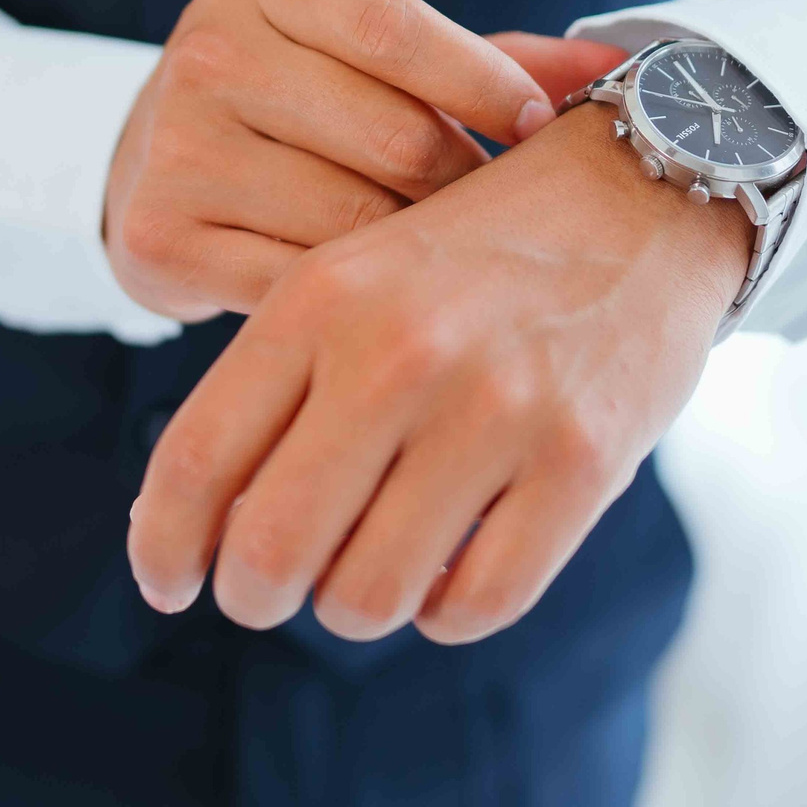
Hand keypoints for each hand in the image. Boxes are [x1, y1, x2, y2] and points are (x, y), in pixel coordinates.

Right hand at [105, 0, 571, 319]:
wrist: (148, 171)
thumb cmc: (294, 108)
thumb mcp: (364, 58)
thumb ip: (486, 60)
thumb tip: (620, 67)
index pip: (396, 29)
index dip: (484, 85)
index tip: (536, 129)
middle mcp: (208, 55)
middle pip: (391, 135)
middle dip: (462, 185)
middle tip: (496, 217)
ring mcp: (177, 148)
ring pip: (352, 218)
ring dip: (417, 252)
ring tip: (442, 260)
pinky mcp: (161, 237)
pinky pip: (300, 283)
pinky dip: (353, 299)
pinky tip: (377, 299)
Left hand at [125, 101, 754, 644]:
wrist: (647, 191)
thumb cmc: (478, 256)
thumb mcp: (354, 280)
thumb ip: (274, 385)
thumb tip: (186, 524)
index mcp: (321, 297)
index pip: (197, 458)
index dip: (160, 545)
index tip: (164, 584)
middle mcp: (400, 352)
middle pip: (270, 549)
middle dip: (252, 596)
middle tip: (267, 593)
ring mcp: (497, 410)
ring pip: (368, 596)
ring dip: (353, 608)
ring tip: (369, 570)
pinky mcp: (583, 461)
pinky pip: (478, 604)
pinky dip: (446, 614)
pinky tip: (449, 573)